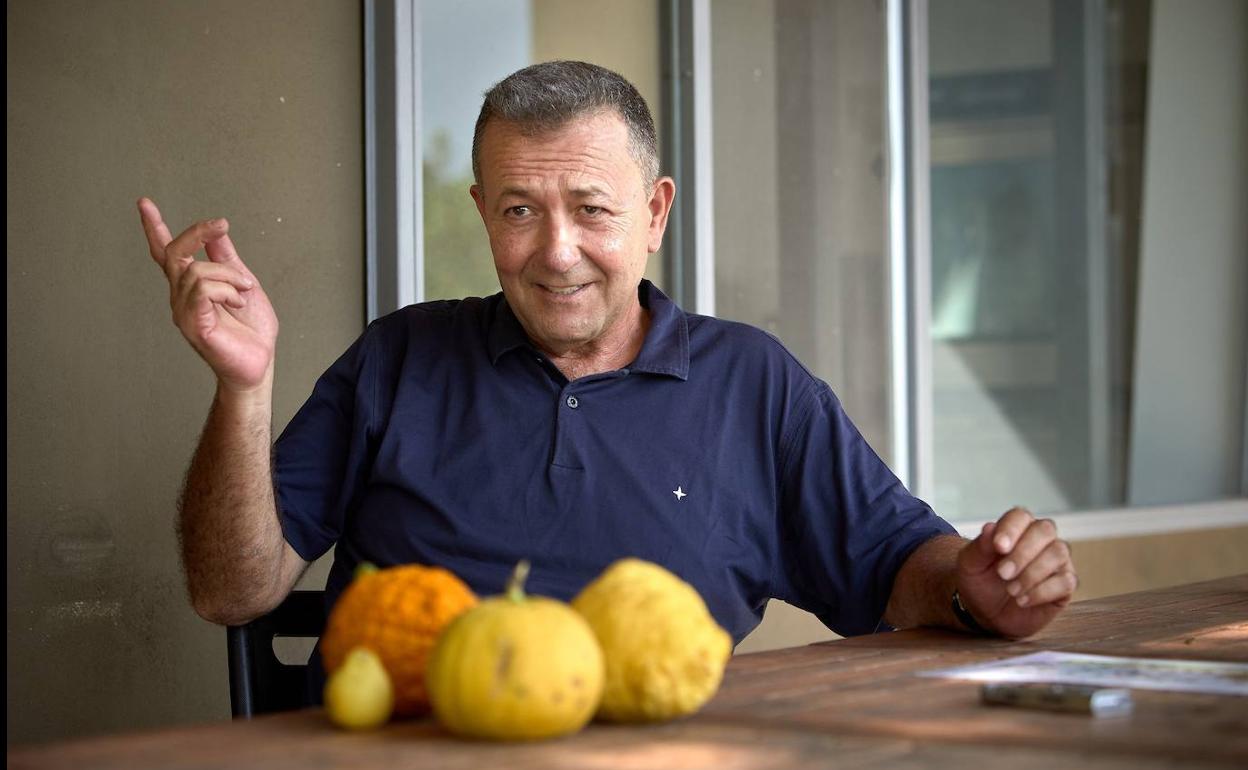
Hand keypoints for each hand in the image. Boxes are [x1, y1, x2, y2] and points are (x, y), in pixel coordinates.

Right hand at [138, 198, 278, 391]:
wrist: (260, 361)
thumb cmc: (251, 329)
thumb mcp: (242, 282)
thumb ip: (226, 259)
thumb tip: (217, 232)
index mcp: (191, 286)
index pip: (164, 253)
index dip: (153, 228)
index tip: (144, 203)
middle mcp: (181, 296)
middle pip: (176, 252)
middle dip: (197, 232)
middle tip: (221, 225)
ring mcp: (184, 311)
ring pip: (196, 271)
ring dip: (229, 275)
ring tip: (243, 291)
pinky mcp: (193, 325)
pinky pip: (203, 290)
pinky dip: (226, 290)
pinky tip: (236, 302)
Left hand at [956, 507, 1076, 638]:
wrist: (986, 613)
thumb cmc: (980, 581)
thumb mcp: (970, 564)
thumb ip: (980, 546)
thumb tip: (990, 528)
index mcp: (1016, 527)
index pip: (1020, 516)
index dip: (1011, 529)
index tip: (998, 547)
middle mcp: (1041, 539)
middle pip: (1045, 530)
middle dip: (1023, 552)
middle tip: (1002, 573)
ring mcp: (1056, 560)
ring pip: (1058, 553)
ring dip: (1032, 573)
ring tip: (1010, 590)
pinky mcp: (1065, 584)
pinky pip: (1066, 581)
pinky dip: (1043, 592)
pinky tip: (1022, 600)